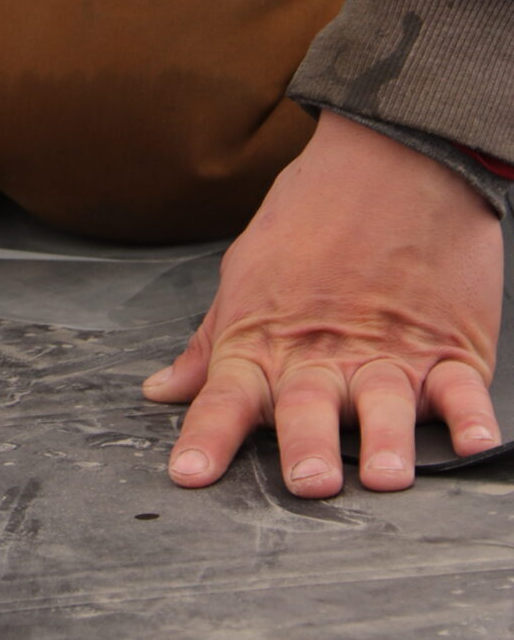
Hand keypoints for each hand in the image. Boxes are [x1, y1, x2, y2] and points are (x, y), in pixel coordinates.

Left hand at [149, 111, 503, 495]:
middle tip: (310, 481)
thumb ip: (210, 345)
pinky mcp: (449, 345)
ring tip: (388, 474)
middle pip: (308, 410)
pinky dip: (470, 419)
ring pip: (386, 407)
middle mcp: (324, 355)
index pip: (224, 398)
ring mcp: (390, 352)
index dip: (206, 439)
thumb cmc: (311, 214)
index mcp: (264, 341)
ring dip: (387, 442)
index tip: (190, 476)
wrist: (393, 159)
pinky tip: (475, 443)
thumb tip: (164, 390)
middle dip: (307, 448)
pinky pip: (462, 390)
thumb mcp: (243, 276)